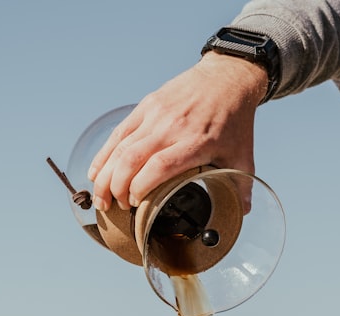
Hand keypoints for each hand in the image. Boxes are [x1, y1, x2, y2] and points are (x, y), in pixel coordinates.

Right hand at [87, 52, 266, 210]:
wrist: (227, 77)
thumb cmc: (235, 120)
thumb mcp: (243, 155)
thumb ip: (243, 186)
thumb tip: (244, 213)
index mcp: (196, 143)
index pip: (159, 167)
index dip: (141, 188)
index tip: (135, 204)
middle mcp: (171, 128)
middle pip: (132, 160)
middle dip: (116, 188)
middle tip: (114, 208)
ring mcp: (155, 115)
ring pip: (120, 148)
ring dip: (104, 175)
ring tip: (100, 197)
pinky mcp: (146, 106)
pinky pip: (119, 133)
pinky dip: (103, 155)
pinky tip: (95, 172)